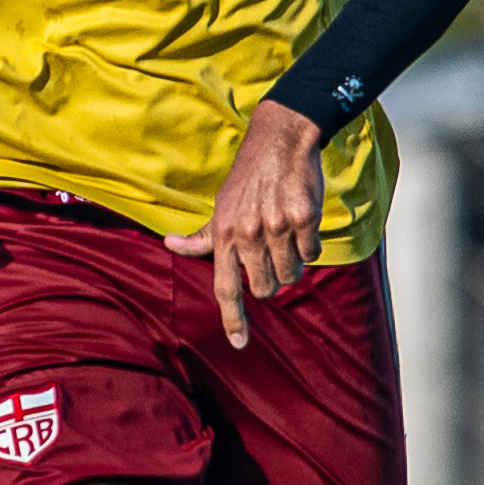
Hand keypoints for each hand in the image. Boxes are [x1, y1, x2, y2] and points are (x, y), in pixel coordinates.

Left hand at [170, 101, 325, 349]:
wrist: (280, 140)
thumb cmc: (248, 177)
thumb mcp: (220, 206)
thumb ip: (202, 235)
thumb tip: (170, 245)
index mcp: (224, 233)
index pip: (226, 286)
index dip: (233, 318)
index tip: (239, 343)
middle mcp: (248, 233)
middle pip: (265, 287)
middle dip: (272, 279)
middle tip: (272, 255)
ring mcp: (277, 226)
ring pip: (292, 273)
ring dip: (293, 263)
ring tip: (287, 237)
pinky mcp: (304, 217)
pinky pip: (313, 252)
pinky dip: (310, 245)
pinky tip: (301, 224)